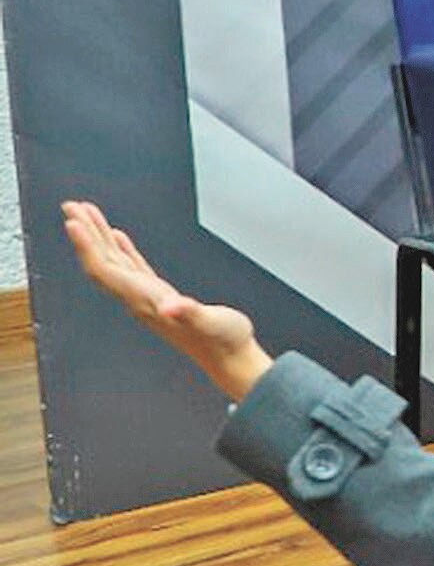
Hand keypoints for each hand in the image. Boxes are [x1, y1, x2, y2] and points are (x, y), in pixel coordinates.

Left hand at [63, 202, 272, 402]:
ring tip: (88, 215)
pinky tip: (118, 238)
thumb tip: (172, 306)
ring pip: (114, 262)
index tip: (74, 221)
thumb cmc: (223, 341)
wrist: (230, 359)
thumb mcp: (211, 324)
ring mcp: (148, 297)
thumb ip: (190, 313)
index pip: (106, 269)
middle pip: (103, 262)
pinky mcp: (161, 295)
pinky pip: (132, 267)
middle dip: (86, 234)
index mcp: (146, 300)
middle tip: (71, 207)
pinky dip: (121, 250)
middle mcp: (140, 298)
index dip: (88, 245)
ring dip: (99, 238)